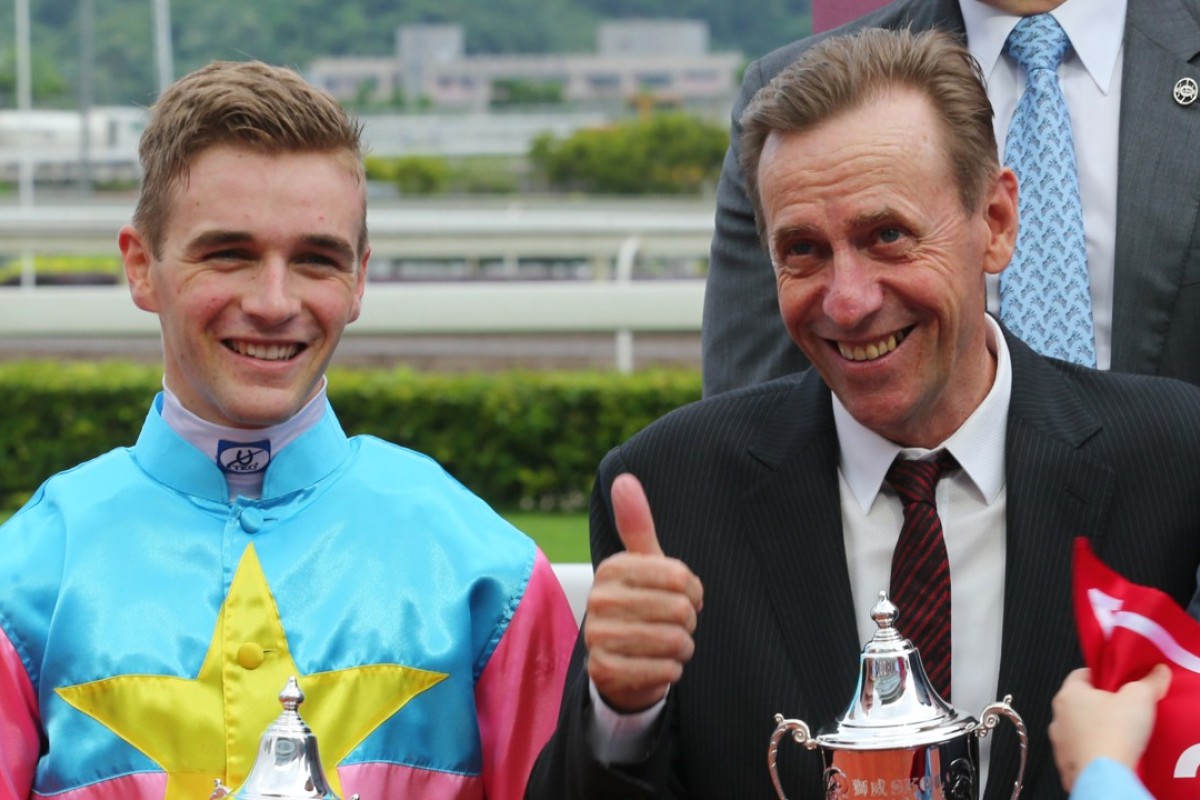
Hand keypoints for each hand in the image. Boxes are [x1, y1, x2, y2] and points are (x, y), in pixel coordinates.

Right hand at [584, 473, 703, 712]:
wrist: (618, 661)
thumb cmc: (640, 603)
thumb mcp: (642, 562)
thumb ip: (636, 522)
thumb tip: (624, 478)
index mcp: (612, 568)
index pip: (679, 576)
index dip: (693, 590)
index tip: (683, 595)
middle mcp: (598, 599)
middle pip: (680, 609)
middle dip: (688, 621)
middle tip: (674, 623)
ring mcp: (598, 636)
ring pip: (675, 641)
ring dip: (682, 647)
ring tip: (667, 643)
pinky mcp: (604, 671)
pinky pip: (665, 671)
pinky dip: (672, 670)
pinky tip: (658, 664)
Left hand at [1049, 664, 1170, 791]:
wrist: (1105, 776)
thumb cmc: (1115, 734)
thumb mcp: (1139, 698)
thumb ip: (1148, 682)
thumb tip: (1157, 672)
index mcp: (1069, 694)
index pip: (1081, 674)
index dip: (1102, 676)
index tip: (1118, 682)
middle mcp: (1058, 716)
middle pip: (1080, 702)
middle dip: (1101, 704)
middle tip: (1125, 709)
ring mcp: (1059, 741)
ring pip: (1079, 728)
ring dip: (1096, 730)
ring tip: (1121, 735)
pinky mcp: (1066, 763)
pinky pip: (1081, 751)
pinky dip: (1094, 750)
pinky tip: (1113, 754)